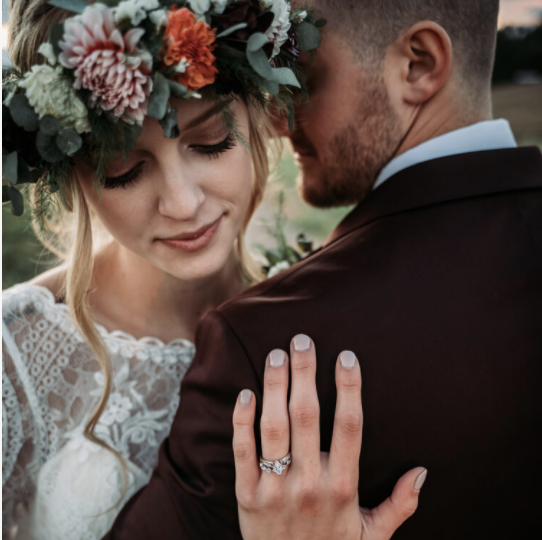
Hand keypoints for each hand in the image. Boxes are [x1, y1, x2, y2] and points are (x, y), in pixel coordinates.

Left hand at [232, 335, 426, 539]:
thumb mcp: (373, 536)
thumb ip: (399, 506)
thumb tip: (422, 472)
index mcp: (343, 487)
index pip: (350, 427)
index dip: (349, 388)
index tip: (346, 357)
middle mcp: (310, 484)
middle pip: (308, 417)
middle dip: (305, 373)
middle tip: (302, 340)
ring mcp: (276, 489)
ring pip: (274, 427)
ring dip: (275, 387)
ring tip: (276, 355)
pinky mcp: (247, 496)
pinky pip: (243, 452)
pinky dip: (242, 421)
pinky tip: (246, 393)